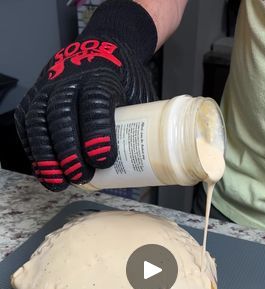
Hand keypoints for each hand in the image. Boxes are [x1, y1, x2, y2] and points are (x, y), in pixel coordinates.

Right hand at [15, 0, 156, 190]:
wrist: (102, 49)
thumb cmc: (124, 81)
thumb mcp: (140, 94)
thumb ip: (145, 123)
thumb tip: (155, 165)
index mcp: (102, 77)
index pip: (96, 103)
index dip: (98, 132)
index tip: (103, 159)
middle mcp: (71, 80)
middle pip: (62, 115)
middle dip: (69, 150)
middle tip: (80, 175)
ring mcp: (49, 88)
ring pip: (39, 121)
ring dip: (46, 154)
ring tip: (59, 180)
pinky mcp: (36, 98)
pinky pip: (27, 124)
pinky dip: (34, 149)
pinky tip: (44, 169)